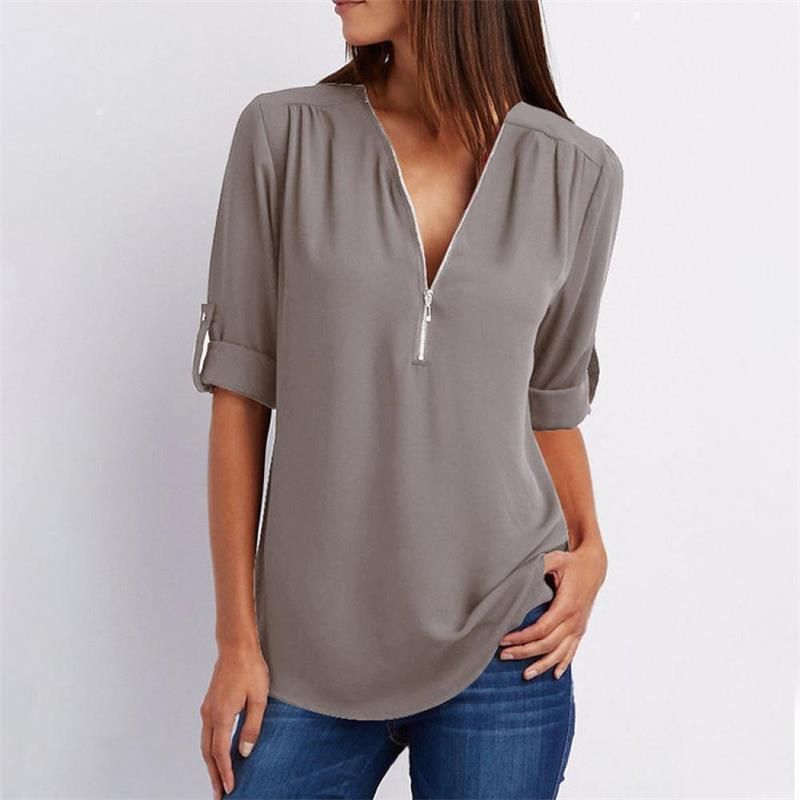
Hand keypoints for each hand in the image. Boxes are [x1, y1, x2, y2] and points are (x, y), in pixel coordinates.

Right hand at [200, 643, 269, 798]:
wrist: (236, 646)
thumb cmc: (250, 668)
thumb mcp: (258, 698)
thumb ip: (252, 726)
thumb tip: (244, 752)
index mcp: (221, 715)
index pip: (221, 752)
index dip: (225, 773)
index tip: (230, 789)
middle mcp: (210, 714)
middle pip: (208, 753)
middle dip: (213, 775)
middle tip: (219, 794)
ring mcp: (207, 708)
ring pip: (205, 744)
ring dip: (210, 763)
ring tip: (217, 779)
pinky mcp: (210, 703)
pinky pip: (207, 733)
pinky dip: (210, 749)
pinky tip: (217, 753)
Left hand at [498, 540, 606, 679]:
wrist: (594, 567)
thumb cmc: (572, 563)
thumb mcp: (555, 559)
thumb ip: (539, 565)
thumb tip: (519, 571)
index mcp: (566, 605)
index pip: (541, 629)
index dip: (522, 637)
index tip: (504, 640)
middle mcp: (574, 620)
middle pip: (547, 644)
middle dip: (524, 652)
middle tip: (504, 656)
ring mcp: (579, 627)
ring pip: (559, 653)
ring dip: (541, 665)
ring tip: (525, 675)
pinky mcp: (580, 629)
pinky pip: (572, 652)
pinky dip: (563, 664)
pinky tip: (554, 675)